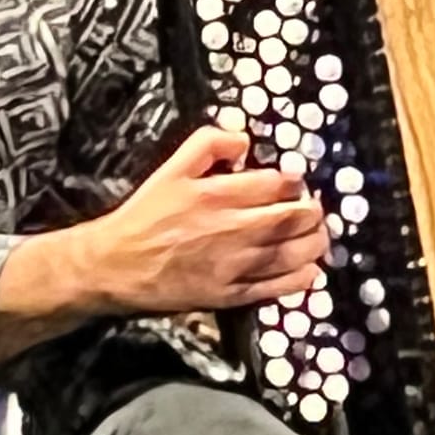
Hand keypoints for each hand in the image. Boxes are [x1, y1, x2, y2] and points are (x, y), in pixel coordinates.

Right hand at [84, 122, 328, 314]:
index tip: (297, 183)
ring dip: (314, 243)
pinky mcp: (230, 294)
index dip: (296, 181)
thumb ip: (208, 145)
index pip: (277, 184)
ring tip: (318, 235)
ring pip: (291, 253)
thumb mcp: (171, 168)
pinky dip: (299, 279)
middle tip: (314, 208)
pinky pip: (275, 288)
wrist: (116, 265)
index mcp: (218, 195)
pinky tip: (310, 271)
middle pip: (292, 219)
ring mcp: (234, 265)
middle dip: (313, 212)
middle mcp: (232, 230)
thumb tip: (245, 140)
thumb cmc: (145, 214)